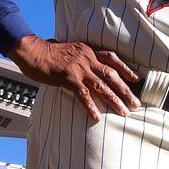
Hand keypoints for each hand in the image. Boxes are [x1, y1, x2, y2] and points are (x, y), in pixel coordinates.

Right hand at [8, 35, 140, 123]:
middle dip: (125, 90)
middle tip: (136, 104)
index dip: (126, 69)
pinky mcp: (68, 78)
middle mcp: (87, 58)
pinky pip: (83, 95)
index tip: (137, 80)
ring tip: (123, 112)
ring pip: (101, 86)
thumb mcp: (69, 51)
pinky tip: (97, 117)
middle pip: (112, 75)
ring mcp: (78, 69)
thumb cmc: (47, 53)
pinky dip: (91, 107)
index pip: (113, 58)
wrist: (32, 51)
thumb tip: (87, 68)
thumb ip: (80, 59)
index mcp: (88, 51)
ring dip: (114, 100)